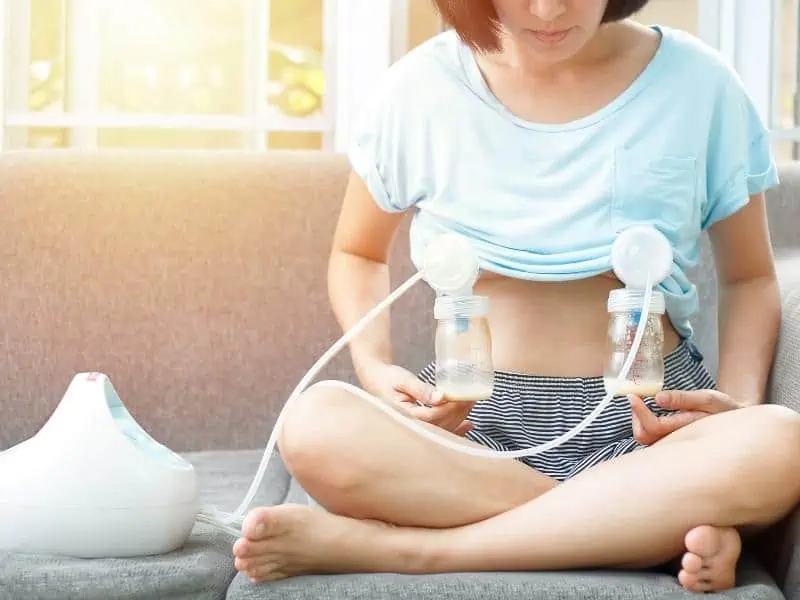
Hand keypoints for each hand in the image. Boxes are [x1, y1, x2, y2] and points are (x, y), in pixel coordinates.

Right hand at [360, 361, 474, 435]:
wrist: (375, 379)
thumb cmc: (387, 378)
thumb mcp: (403, 380)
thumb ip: (422, 390)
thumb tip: (442, 397)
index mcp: (403, 416)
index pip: (433, 416)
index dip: (450, 408)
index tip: (463, 396)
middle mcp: (409, 426)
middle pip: (440, 425)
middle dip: (458, 412)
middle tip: (472, 398)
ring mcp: (414, 428)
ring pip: (442, 429)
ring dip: (459, 418)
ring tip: (471, 405)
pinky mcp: (419, 425)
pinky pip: (439, 430)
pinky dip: (456, 429)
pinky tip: (468, 425)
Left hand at [629, 389, 740, 445]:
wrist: (736, 427)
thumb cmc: (723, 411)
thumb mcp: (708, 399)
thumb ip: (683, 399)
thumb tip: (658, 398)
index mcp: (687, 432)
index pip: (654, 427)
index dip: (640, 412)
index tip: (633, 396)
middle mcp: (677, 443)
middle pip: (644, 436)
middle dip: (636, 416)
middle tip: (637, 398)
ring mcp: (672, 446)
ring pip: (644, 438)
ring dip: (639, 419)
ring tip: (644, 402)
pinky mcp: (670, 444)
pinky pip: (649, 437)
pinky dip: (644, 423)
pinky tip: (650, 412)